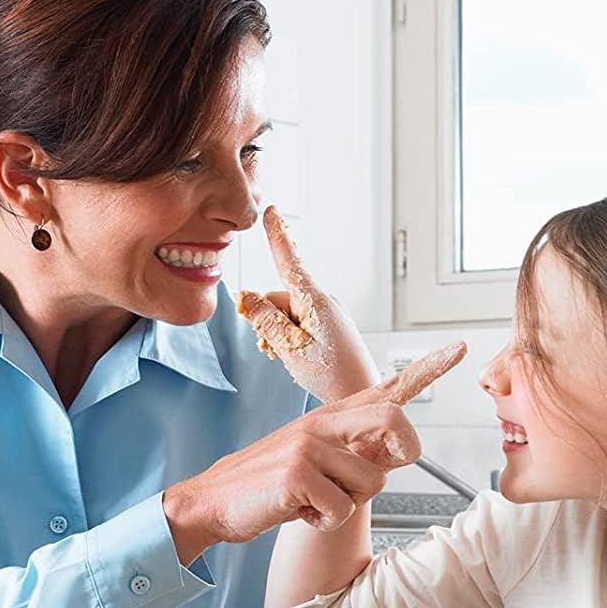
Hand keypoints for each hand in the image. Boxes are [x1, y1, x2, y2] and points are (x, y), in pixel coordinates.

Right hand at [162, 342, 465, 564]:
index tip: (458, 350)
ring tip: (313, 499)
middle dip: (403, 453)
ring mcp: (309, 445)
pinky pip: (342, 510)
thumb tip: (391, 457)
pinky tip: (299, 512)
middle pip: (394, 423)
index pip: (385, 389)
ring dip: (347, 504)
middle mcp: (322, 423)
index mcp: (330, 418)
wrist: (211, 502)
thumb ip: (352, 452)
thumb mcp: (311, 459)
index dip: (425, 370)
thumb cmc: (267, 486)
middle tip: (384, 467)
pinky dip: (324, 522)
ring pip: (372, 483)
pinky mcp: (298, 473)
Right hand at [236, 206, 380, 401]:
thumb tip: (245, 296)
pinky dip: (291, 338)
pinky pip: (300, 324)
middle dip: (269, 321)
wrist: (361, 397)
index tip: (271, 211)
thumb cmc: (331, 375)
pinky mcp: (331, 327)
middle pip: (279, 298)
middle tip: (276, 350)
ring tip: (290, 359)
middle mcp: (324, 301)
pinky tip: (297, 358)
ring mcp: (329, 314)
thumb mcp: (289, 347)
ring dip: (279, 334)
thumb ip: (265, 320)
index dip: (277, 237)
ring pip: (287, 314)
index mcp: (316, 301)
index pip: (290, 261)